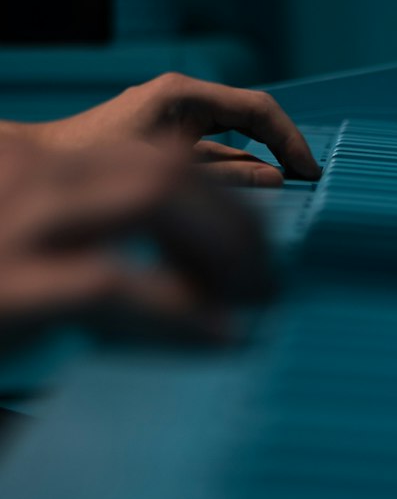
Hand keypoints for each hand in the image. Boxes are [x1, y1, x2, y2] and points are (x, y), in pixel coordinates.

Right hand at [0, 138, 272, 347]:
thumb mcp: (42, 263)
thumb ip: (100, 248)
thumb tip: (209, 278)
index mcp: (35, 167)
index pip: (155, 160)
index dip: (223, 205)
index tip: (256, 259)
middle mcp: (24, 174)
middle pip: (166, 169)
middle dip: (236, 223)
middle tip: (269, 284)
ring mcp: (10, 223)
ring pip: (153, 195)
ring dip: (226, 248)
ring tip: (256, 303)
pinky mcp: (3, 288)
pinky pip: (110, 283)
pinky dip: (177, 310)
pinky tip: (220, 338)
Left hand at [27, 73, 320, 187]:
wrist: (22, 172)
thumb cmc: (81, 164)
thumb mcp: (160, 171)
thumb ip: (223, 176)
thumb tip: (277, 181)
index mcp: (181, 96)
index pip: (258, 109)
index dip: (291, 140)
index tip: (311, 174)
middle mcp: (179, 106)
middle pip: (249, 128)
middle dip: (279, 158)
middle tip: (307, 192)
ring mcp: (171, 129)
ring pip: (231, 152)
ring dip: (257, 178)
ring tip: (282, 210)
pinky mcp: (161, 153)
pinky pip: (210, 167)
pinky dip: (230, 187)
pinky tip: (244, 215)